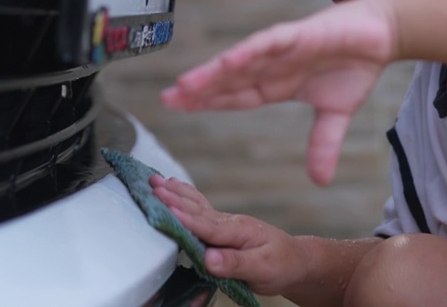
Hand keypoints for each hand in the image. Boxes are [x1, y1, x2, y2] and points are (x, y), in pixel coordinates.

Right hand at [151, 174, 305, 295]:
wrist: (295, 261)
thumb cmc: (281, 265)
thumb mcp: (262, 268)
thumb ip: (235, 263)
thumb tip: (209, 259)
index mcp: (237, 232)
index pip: (206, 226)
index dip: (185, 217)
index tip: (164, 207)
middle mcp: (228, 223)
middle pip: (196, 210)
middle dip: (172, 198)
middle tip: (151, 185)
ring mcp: (225, 223)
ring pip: (196, 205)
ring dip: (175, 193)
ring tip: (155, 179)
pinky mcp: (222, 227)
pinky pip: (200, 209)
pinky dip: (185, 197)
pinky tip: (176, 187)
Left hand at [160, 0, 397, 184]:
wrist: (383, 35)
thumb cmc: (355, 66)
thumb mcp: (336, 115)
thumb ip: (323, 144)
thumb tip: (320, 182)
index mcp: (277, 84)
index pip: (235, 96)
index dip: (207, 102)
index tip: (178, 108)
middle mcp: (272, 66)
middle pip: (228, 80)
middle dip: (199, 90)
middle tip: (167, 100)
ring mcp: (282, 49)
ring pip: (241, 62)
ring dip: (214, 73)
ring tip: (186, 86)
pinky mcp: (298, 34)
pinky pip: (268, 43)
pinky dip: (249, 52)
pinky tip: (228, 60)